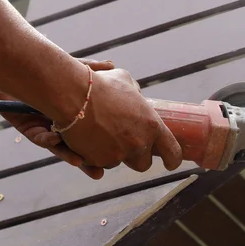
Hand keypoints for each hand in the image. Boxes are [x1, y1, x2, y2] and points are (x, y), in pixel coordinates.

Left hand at [0, 58, 113, 179]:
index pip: (94, 131)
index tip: (117, 150)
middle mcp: (62, 123)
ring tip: (80, 163)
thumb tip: (112, 65)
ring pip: (59, 147)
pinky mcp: (27, 128)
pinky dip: (47, 139)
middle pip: (78, 146)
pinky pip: (39, 138)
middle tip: (98, 173)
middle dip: (88, 162)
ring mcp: (46, 127)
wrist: (16, 64)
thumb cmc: (46, 67)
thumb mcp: (74, 67)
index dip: (104, 142)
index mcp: (76, 113)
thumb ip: (91, 69)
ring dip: (69, 155)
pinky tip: (55, 139)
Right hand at [58, 67, 182, 173]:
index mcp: (152, 125)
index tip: (170, 164)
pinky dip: (97, 155)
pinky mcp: (99, 161)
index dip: (172, 160)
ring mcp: (120, 154)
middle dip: (137, 158)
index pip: (172, 152)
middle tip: (128, 147)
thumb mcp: (125, 81)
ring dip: (115, 154)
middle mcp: (139, 143)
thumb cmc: (100, 85)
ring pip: (121, 163)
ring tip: (103, 137)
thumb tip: (138, 97)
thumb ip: (136, 94)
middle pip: (144, 164)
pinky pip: (101, 164)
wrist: (72, 95)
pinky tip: (90, 139)